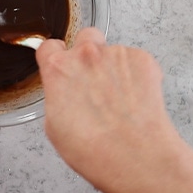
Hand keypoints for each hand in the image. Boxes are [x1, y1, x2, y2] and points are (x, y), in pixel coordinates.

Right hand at [37, 28, 192, 192]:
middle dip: (88, 52)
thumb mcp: (53, 125)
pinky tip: (135, 98)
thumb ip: (57, 96)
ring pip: (114, 51)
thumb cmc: (94, 148)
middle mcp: (86, 55)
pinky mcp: (143, 61)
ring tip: (119, 99)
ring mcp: (117, 55)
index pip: (49, 47)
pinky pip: (137, 60)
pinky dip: (137, 75)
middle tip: (93, 77)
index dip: (54, 57)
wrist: (135, 155)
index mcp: (57, 69)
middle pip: (85, 37)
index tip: (59, 64)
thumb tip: (64, 94)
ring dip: (115, 67)